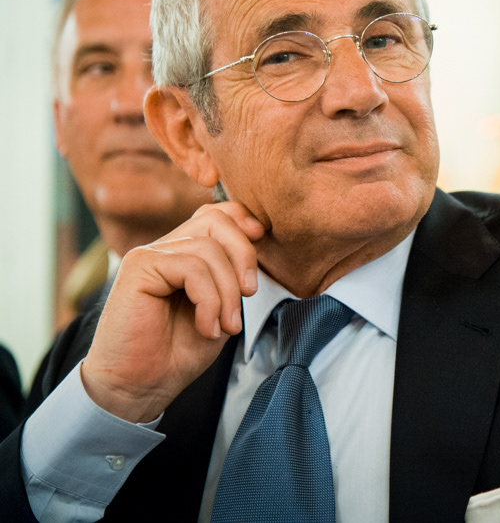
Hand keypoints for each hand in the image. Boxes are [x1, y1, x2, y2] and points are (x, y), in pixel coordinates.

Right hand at [80, 202, 264, 422]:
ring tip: (225, 326)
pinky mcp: (138, 268)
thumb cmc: (178, 351)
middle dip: (244, 255)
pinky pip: (190, 267)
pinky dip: (209, 300)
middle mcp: (166, 248)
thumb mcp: (221, 307)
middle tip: (249, 294)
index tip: (260, 246)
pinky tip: (206, 327)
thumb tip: (256, 232)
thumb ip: (233, 273)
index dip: (243, 223)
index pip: (217, 214)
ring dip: (227, 292)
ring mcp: (150, 255)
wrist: (140, 386)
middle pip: (215, 220)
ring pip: (208, 249)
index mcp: (185, 253)